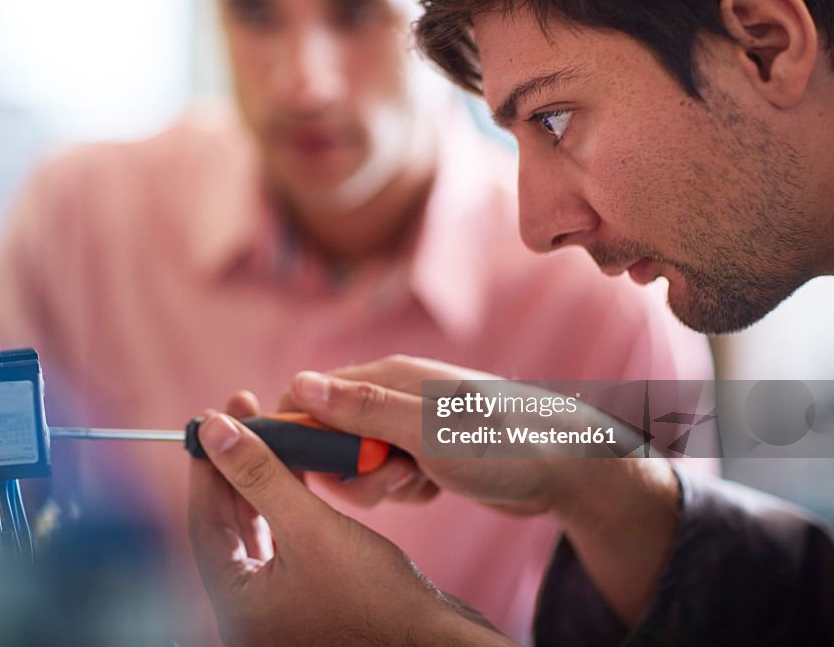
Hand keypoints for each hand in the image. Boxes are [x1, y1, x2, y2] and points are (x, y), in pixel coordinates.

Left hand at [187, 398, 511, 645]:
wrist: (435, 640)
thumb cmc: (375, 597)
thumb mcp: (310, 528)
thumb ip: (260, 476)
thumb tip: (214, 430)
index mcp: (235, 604)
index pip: (204, 521)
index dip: (209, 464)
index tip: (213, 416)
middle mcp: (250, 608)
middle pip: (229, 522)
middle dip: (237, 464)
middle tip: (243, 412)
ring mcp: (279, 604)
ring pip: (258, 527)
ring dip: (264, 479)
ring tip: (273, 431)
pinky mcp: (308, 595)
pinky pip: (284, 539)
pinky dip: (288, 502)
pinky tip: (299, 469)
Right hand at [277, 355, 681, 624]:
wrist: (567, 469)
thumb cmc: (501, 444)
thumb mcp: (424, 431)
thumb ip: (361, 410)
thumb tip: (299, 383)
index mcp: (386, 377)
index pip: (311, 393)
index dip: (300, 431)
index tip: (313, 467)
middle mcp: (393, 396)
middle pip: (332, 435)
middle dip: (350, 469)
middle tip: (391, 479)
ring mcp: (410, 425)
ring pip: (361, 462)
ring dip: (381, 484)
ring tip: (419, 482)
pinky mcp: (425, 452)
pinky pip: (390, 476)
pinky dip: (406, 490)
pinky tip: (435, 487)